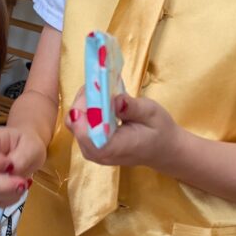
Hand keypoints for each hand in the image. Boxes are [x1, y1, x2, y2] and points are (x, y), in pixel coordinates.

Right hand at [0, 126, 41, 206]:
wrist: (28, 151)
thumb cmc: (27, 143)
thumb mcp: (32, 145)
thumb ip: (22, 157)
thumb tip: (12, 171)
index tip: (11, 165)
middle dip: (2, 185)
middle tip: (23, 183)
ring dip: (8, 193)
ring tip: (24, 184)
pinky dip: (9, 199)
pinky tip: (19, 190)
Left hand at [66, 87, 182, 173]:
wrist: (162, 149)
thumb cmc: (159, 131)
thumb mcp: (152, 114)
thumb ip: (132, 108)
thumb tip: (116, 99)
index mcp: (113, 148)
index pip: (85, 133)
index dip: (85, 109)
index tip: (96, 89)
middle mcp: (96, 152)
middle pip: (75, 123)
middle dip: (84, 100)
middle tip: (99, 82)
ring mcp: (91, 149)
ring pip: (74, 121)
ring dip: (85, 102)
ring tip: (101, 88)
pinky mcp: (90, 144)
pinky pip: (79, 123)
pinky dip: (87, 108)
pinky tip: (100, 99)